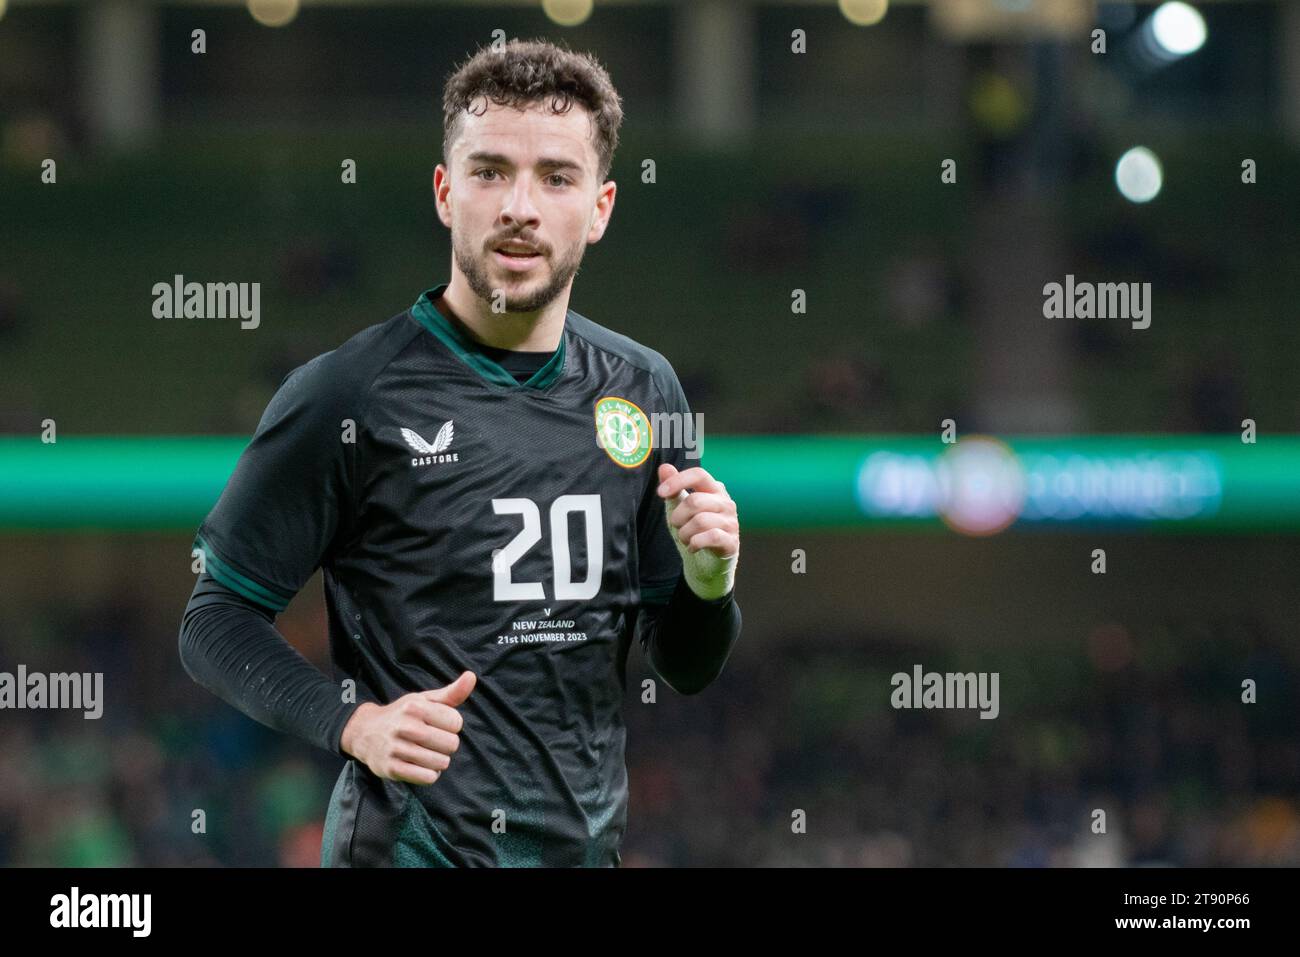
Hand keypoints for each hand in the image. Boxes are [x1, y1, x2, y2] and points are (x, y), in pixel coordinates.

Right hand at [340, 671, 475, 785]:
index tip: (438, 724)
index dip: (451, 726)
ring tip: (425, 753)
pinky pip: (427, 778)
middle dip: (446, 745)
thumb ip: (451, 692)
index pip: (456, 722)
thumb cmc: (402, 715)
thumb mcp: (425, 700)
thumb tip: (471, 676)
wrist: (364, 733)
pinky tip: (420, 766)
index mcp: (415, 707)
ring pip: (441, 763)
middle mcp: (405, 726)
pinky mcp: (391, 768)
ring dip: (438, 761)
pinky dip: (429, 774)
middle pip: (451, 744)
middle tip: (432, 741)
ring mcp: (397, 748)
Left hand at [657, 463, 738, 598]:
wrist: (705, 563)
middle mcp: (726, 503)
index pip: (699, 474)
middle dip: (677, 516)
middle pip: (695, 501)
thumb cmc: (692, 529)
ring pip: (700, 521)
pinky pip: (711, 537)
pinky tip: (692, 547)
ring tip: (684, 538)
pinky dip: (695, 543)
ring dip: (684, 533)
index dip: (678, 481)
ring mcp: (731, 522)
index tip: (660, 493)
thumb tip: (664, 467)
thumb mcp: (678, 508)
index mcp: (714, 489)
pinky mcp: (732, 542)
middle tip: (675, 525)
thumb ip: (673, 488)